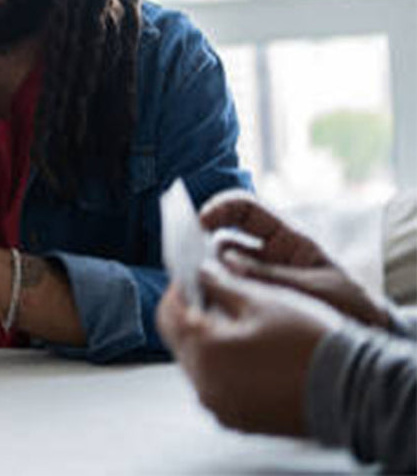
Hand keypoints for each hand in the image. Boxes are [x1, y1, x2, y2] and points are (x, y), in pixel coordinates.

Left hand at [157, 259, 342, 436]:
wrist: (352, 392)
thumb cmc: (308, 343)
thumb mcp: (262, 300)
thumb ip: (220, 284)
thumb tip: (199, 273)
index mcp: (204, 352)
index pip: (168, 315)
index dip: (178, 290)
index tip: (191, 276)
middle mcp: (204, 386)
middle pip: (181, 342)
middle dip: (193, 316)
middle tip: (216, 296)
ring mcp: (220, 408)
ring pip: (198, 365)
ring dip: (208, 341)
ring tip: (239, 323)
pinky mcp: (239, 421)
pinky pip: (217, 387)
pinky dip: (223, 366)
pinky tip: (250, 352)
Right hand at [199, 191, 389, 329]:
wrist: (364, 346)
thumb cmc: (350, 308)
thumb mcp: (316, 288)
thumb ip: (272, 276)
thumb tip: (225, 260)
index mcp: (287, 240)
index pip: (246, 210)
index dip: (221, 208)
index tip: (201, 221)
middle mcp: (268, 256)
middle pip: (224, 236)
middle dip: (203, 242)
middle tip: (189, 257)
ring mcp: (258, 280)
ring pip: (220, 268)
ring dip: (209, 274)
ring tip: (202, 288)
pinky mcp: (251, 303)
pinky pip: (226, 293)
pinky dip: (214, 296)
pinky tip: (211, 306)